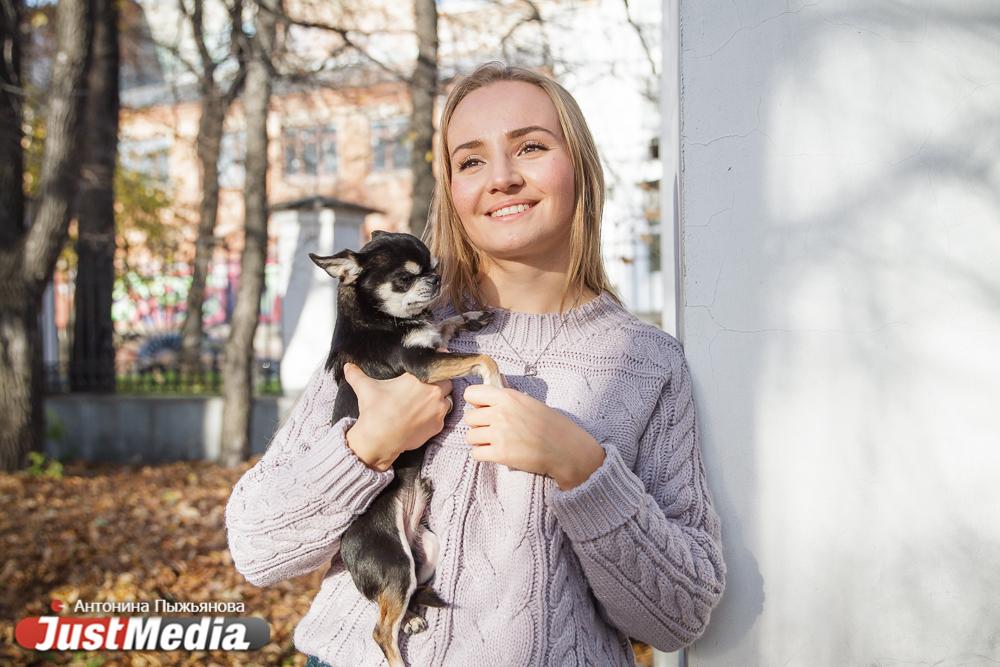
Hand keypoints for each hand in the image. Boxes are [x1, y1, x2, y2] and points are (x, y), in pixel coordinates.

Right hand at [343, 363, 452, 471]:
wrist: (379, 439)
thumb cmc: (375, 411)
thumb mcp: (365, 388)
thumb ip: (357, 374)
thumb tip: (347, 366)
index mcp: (419, 377)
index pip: (438, 363)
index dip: (438, 363)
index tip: (434, 365)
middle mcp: (433, 391)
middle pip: (447, 381)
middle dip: (440, 382)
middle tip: (428, 387)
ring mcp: (439, 409)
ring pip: (448, 399)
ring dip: (440, 399)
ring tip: (426, 403)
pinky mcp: (438, 425)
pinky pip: (443, 416)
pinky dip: (436, 416)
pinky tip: (423, 418)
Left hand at [462, 384, 604, 489]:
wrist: (566, 449)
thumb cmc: (552, 425)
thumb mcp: (529, 402)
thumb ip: (507, 400)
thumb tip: (487, 400)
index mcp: (507, 397)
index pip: (471, 393)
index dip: (475, 403)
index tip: (483, 409)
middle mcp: (500, 413)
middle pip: (469, 418)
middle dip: (478, 425)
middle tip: (492, 430)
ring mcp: (499, 434)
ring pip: (470, 436)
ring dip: (479, 441)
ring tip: (494, 443)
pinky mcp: (500, 454)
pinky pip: (476, 453)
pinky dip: (482, 455)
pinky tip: (494, 453)